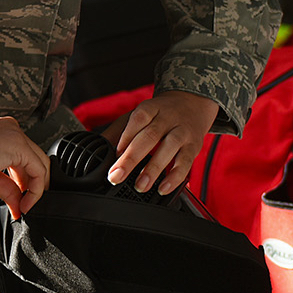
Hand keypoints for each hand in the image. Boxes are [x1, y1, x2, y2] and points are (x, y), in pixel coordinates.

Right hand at [0, 117, 48, 218]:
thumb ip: (5, 186)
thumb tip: (17, 202)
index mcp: (2, 132)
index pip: (25, 158)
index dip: (27, 183)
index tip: (20, 200)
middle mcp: (11, 129)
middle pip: (36, 160)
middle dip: (34, 186)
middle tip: (26, 206)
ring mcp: (15, 134)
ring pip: (40, 164)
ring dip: (36, 189)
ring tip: (24, 206)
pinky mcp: (16, 143)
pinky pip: (37, 169)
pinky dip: (35, 188)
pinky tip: (24, 202)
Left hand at [102, 90, 218, 194]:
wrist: (192, 104)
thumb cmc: (160, 115)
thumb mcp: (138, 115)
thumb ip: (118, 132)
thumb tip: (99, 148)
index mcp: (150, 108)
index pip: (137, 120)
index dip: (125, 138)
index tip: (114, 156)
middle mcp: (167, 119)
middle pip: (150, 136)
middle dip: (132, 158)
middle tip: (117, 176)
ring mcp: (182, 132)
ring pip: (169, 148)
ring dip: (153, 169)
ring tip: (140, 185)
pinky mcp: (194, 146)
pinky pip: (185, 163)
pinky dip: (175, 177)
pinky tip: (163, 188)